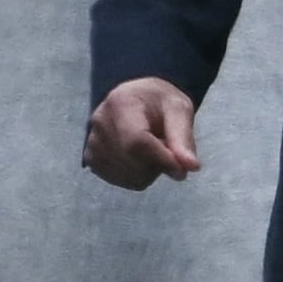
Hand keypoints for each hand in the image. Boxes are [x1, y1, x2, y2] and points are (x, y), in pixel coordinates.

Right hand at [83, 77, 200, 188]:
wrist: (137, 99)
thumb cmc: (160, 102)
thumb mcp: (179, 109)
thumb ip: (183, 137)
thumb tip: (191, 167)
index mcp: (120, 103)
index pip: (136, 142)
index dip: (162, 160)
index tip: (183, 169)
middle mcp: (99, 123)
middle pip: (133, 162)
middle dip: (159, 164)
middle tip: (168, 147)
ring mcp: (91, 143)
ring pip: (129, 176)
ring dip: (150, 171)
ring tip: (153, 149)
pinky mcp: (91, 160)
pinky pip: (121, 181)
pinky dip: (138, 176)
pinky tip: (141, 158)